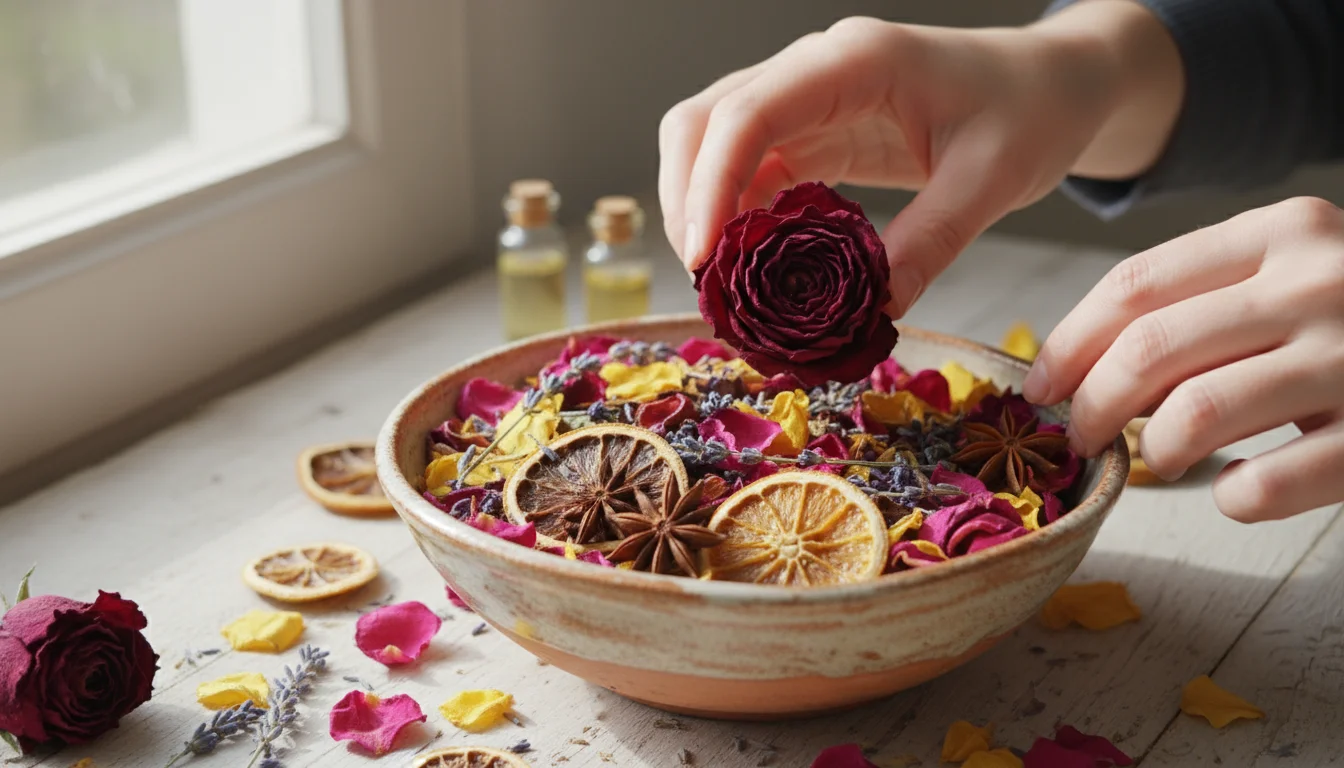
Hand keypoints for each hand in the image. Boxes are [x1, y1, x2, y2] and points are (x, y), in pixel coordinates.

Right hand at [657, 3, 1180, 316]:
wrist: (1053, 86)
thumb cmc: (1031, 112)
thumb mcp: (992, 179)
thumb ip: (930, 241)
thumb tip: (873, 311)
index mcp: (854, 61)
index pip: (747, 113)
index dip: (708, 184)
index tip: (703, 257)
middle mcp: (814, 70)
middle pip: (702, 123)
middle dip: (686, 200)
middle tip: (707, 283)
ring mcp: (806, 100)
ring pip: (712, 146)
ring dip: (703, 212)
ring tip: (723, 286)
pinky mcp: (812, 133)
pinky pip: (749, 172)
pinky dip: (736, 220)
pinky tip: (752, 268)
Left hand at [1026, 197, 1343, 522]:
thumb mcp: (1293, 273)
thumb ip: (1203, 300)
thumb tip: (1076, 365)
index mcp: (1283, 232)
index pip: (1135, 284)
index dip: (1069, 343)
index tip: (1038, 388)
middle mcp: (1319, 281)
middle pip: (1149, 350)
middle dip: (1091, 405)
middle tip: (1079, 438)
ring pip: (1193, 415)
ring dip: (1153, 450)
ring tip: (1160, 458)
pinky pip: (1266, 484)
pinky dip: (1233, 497)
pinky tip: (1237, 489)